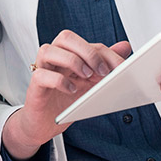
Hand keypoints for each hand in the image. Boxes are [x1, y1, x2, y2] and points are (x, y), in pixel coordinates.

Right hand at [2, 30, 130, 158]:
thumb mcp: (90, 82)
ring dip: (72, 61)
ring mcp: (42, 68)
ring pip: (49, 50)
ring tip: (86, 76)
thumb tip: (125, 46)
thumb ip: (105, 63)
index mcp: (68, 53)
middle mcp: (54, 56)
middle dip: (87, 51)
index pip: (88, 44)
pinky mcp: (35, 84)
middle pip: (66, 38)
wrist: (44, 123)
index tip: (120, 67)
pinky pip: (42, 75)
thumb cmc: (64, 100)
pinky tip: (71, 89)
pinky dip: (59, 80)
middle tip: (101, 70)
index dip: (106, 53)